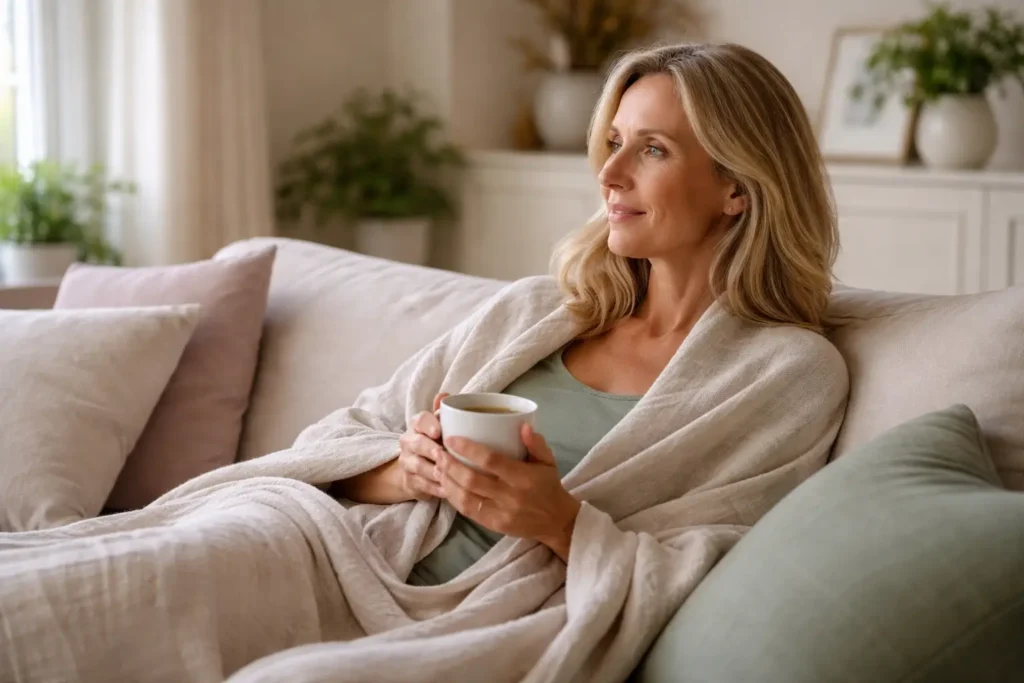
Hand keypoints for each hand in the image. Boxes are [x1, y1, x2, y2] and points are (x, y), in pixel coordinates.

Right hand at [395, 392, 448, 500]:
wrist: (418, 470)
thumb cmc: (437, 443)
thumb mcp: (442, 427)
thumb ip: (444, 412)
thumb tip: (445, 394)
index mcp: (418, 425)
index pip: (419, 420)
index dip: (428, 425)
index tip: (439, 432)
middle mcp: (408, 441)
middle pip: (417, 443)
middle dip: (431, 449)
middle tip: (444, 455)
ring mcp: (406, 462)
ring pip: (418, 466)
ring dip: (434, 470)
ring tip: (449, 475)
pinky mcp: (409, 482)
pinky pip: (421, 485)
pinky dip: (435, 488)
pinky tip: (448, 490)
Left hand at [437, 423, 580, 561]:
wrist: (557, 521)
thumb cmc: (549, 485)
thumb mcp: (548, 461)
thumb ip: (536, 443)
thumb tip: (523, 425)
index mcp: (524, 477)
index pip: (491, 461)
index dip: (468, 449)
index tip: (451, 439)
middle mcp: (511, 496)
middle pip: (472, 480)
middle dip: (450, 465)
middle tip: (438, 452)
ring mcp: (501, 513)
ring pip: (466, 498)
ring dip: (447, 481)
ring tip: (437, 467)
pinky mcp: (494, 526)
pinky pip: (468, 511)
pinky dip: (454, 498)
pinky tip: (446, 486)